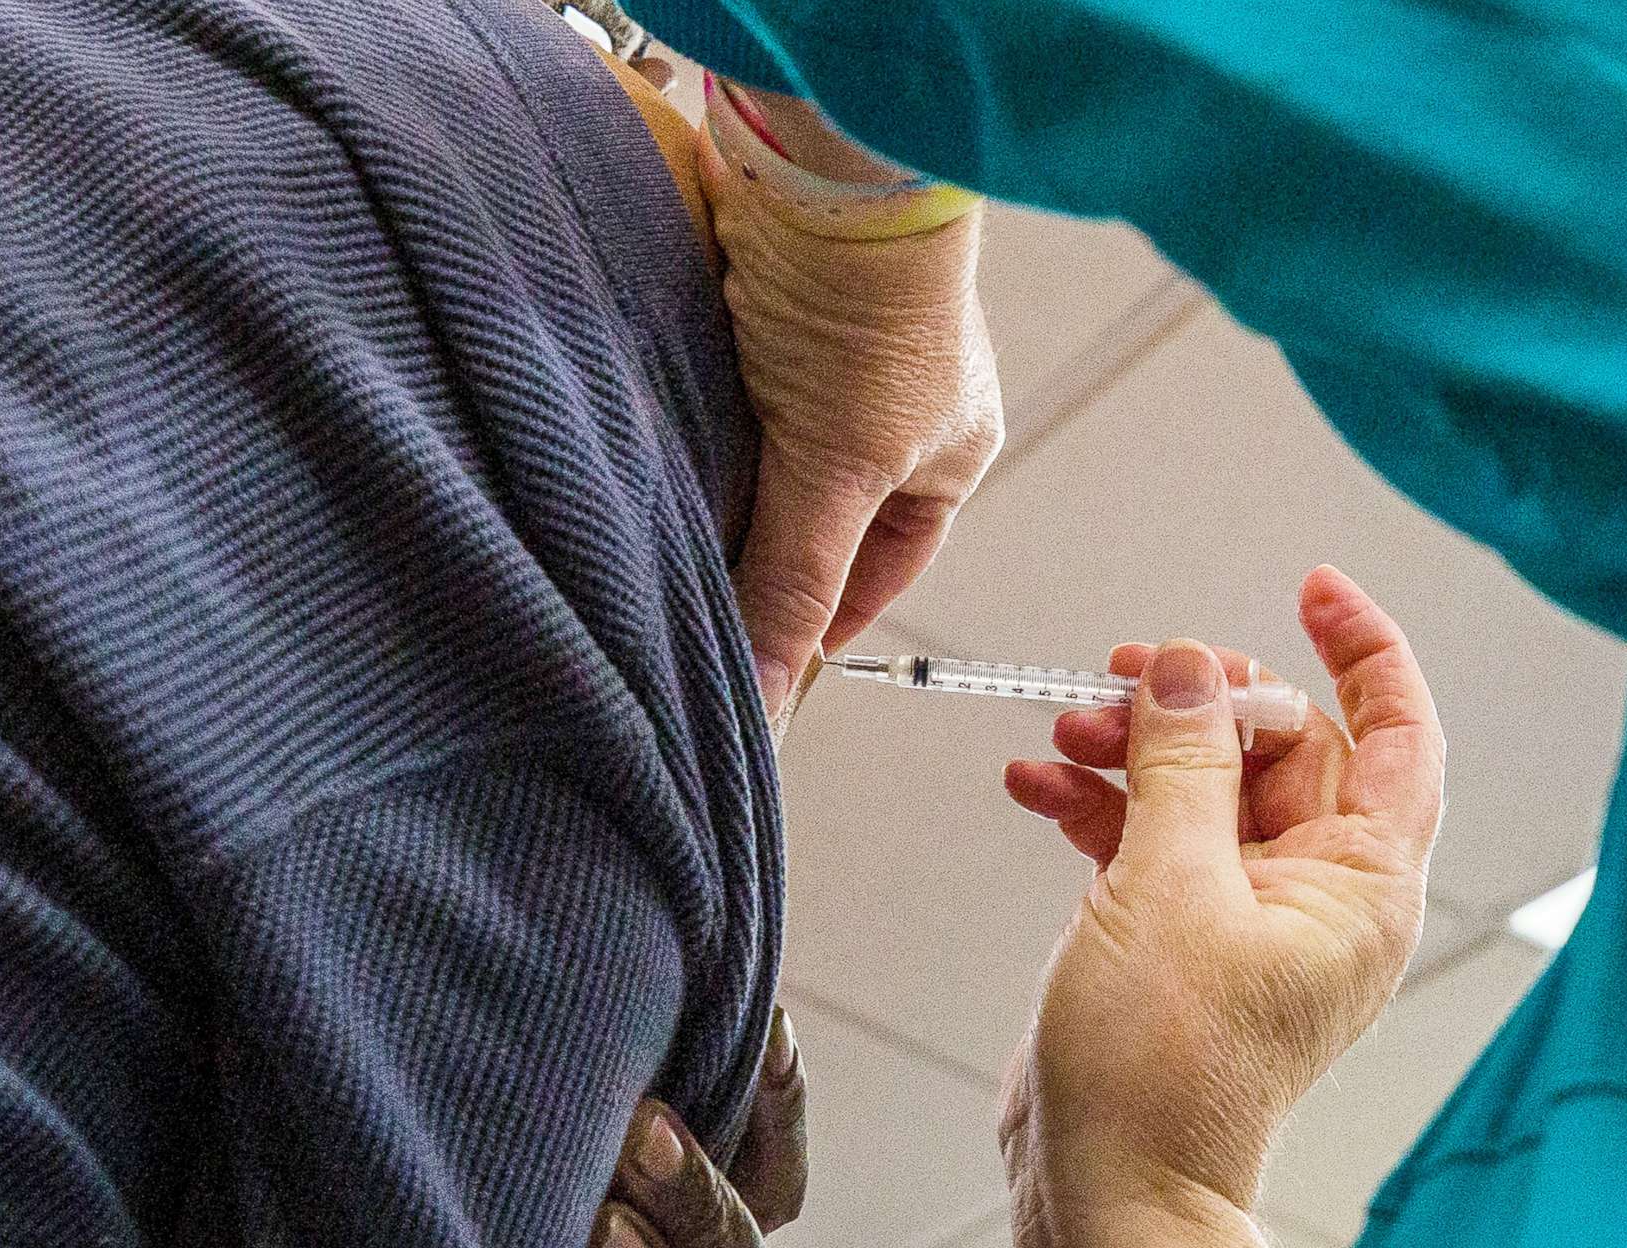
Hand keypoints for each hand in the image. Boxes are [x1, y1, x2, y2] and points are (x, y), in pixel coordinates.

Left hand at [693, 93, 1003, 716]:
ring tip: (683, 510)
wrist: (829, 174)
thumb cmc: (874, 316)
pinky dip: (710, 416)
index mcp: (953, 451)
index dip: (829, 611)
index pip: (886, 563)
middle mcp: (904, 405)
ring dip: (736, 479)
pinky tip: (673, 432)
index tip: (772, 652)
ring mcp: (843, 351)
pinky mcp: (780, 304)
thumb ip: (796, 585)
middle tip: (711, 586)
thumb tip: (766, 694)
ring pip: (780, 449)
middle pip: (828, 508)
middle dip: (775, 543)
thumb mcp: (837, 475)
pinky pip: (741, 385)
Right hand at [999, 566, 1444, 1211]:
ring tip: (1061, 732)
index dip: (1363, 649)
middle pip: (1281, 746)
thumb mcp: (1171, 887)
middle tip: (1126, 676)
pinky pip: (1151, 837)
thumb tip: (1191, 668)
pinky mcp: (1178, 937)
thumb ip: (1182, 762)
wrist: (1106, 1191)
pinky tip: (1037, 785)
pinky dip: (1098, 803)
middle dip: (1199, 699)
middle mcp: (1318, 896)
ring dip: (1132, 747)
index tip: (1312, 588)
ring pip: (1203, 786)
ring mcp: (1246, 917)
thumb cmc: (1162, 1072)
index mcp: (1362, 886)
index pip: (1396, 733)